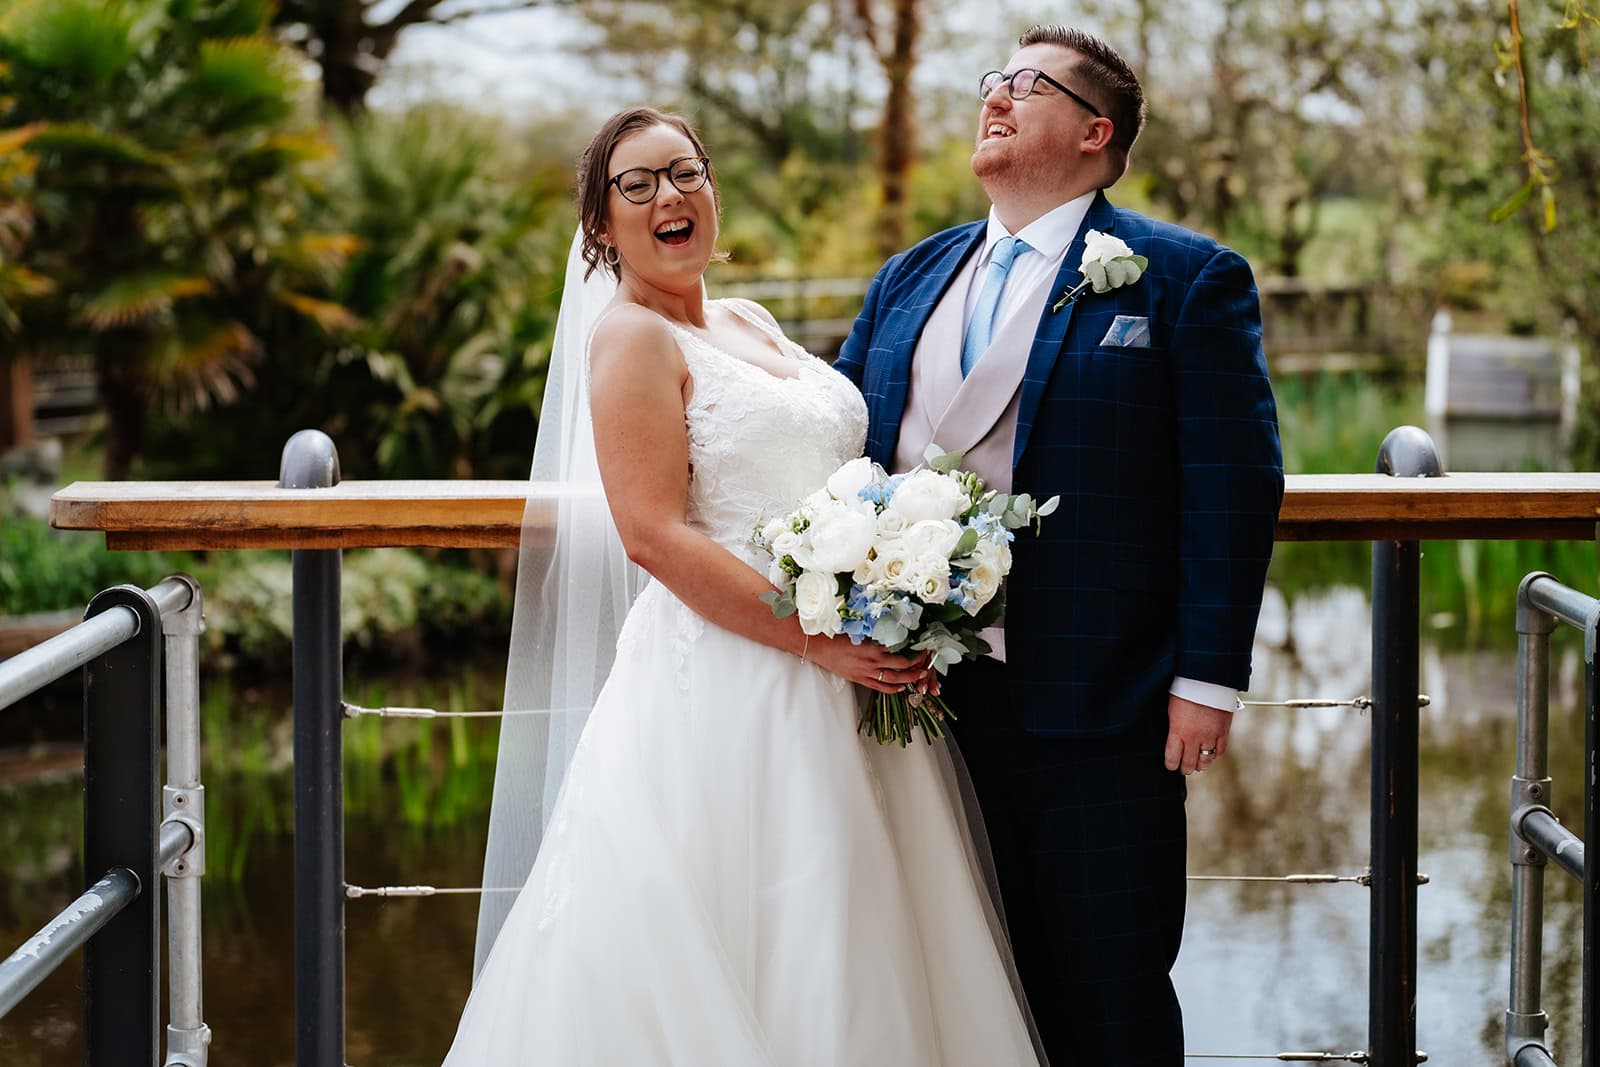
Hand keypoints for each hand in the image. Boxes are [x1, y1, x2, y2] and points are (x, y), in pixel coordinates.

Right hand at [807, 635, 929, 693]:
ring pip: (894, 679)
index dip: (914, 650)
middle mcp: (872, 663)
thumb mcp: (859, 631)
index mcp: (872, 648)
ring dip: (909, 678)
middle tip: (926, 660)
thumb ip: (876, 633)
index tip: (923, 646)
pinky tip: (901, 687)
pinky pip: (880, 687)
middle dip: (916, 664)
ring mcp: (866, 673)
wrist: (817, 647)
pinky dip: (893, 688)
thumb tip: (893, 631)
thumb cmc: (835, 636)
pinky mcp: (860, 680)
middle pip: (901, 666)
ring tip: (919, 674)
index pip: (900, 651)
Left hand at [1164, 694, 1232, 775]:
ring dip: (1201, 765)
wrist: (1208, 678)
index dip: (1170, 764)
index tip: (1170, 765)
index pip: (1172, 757)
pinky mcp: (1224, 731)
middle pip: (1189, 763)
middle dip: (1185, 768)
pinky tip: (1211, 754)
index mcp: (1178, 731)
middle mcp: (1194, 737)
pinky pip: (1220, 750)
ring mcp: (1210, 735)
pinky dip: (1215, 754)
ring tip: (1198, 766)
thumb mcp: (1171, 707)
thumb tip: (1171, 735)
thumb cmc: (1186, 689)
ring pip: (1206, 760)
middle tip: (1183, 769)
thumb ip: (1173, 725)